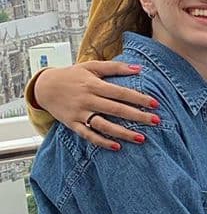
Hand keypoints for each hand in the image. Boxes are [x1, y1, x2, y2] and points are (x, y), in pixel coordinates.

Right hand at [33, 62, 161, 149]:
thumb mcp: (91, 66)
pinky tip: (117, 146)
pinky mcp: (72, 124)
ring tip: (141, 138)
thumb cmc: (72, 75)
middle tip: (156, 121)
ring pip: (104, 125)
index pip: (120, 93)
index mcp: (93, 84)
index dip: (138, 98)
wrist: (44, 87)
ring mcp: (79, 113)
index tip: (155, 104)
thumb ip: (115, 67)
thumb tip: (139, 68)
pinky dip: (102, 142)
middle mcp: (87, 99)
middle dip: (137, 116)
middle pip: (116, 110)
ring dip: (123, 133)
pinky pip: (89, 135)